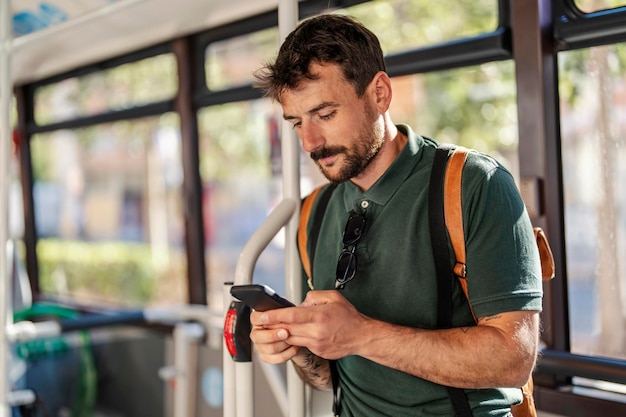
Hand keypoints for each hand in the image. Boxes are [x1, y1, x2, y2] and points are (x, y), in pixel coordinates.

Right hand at [249, 308, 300, 364]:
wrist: (298, 336)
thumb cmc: (290, 323)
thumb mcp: (288, 313)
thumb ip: (282, 312)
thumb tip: (283, 311)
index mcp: (259, 320)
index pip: (254, 318)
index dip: (261, 319)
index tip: (271, 319)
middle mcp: (257, 333)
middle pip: (257, 337)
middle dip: (273, 335)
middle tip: (286, 332)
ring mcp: (260, 346)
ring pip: (268, 348)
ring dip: (283, 344)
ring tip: (292, 339)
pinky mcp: (266, 356)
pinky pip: (275, 359)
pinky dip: (287, 354)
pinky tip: (293, 347)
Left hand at [250, 290, 366, 361]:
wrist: (361, 337)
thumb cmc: (349, 317)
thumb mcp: (334, 297)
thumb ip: (315, 296)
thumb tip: (301, 302)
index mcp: (319, 316)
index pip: (291, 316)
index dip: (274, 315)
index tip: (262, 315)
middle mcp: (316, 331)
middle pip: (287, 329)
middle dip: (272, 325)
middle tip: (260, 321)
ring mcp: (316, 343)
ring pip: (292, 338)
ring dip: (281, 333)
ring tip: (273, 327)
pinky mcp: (317, 351)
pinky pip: (301, 344)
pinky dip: (296, 338)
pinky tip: (295, 333)